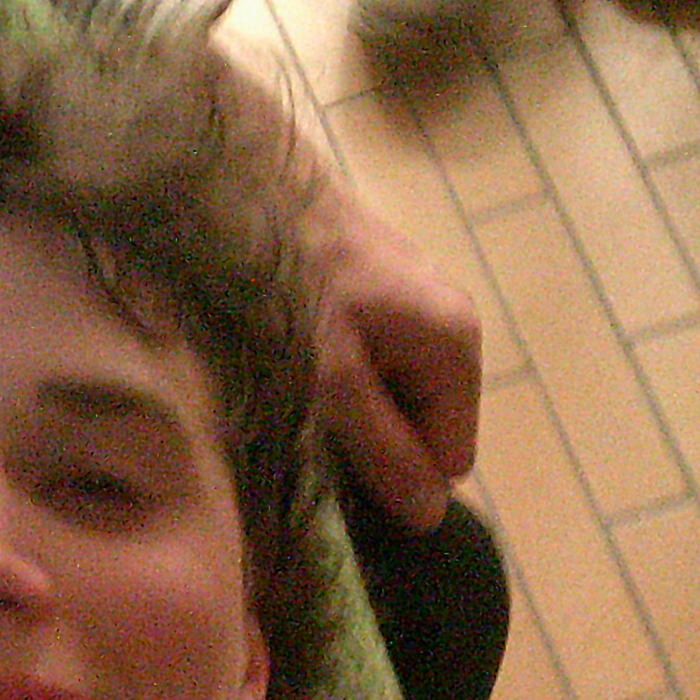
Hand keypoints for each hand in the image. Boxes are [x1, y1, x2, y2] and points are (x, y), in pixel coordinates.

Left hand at [307, 184, 482, 532]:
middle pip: (420, 427)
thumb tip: (431, 516)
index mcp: (455, 344)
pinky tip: (284, 369)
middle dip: (368, 445)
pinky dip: (325, 380)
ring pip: (386, 398)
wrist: (244, 183)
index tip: (337, 484)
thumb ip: (383, 449)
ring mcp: (410, 307)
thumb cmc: (290, 284)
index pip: (450, 457)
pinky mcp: (370, 295)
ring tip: (285, 403)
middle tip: (303, 441)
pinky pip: (362, 365)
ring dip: (339, 415)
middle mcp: (447, 324)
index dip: (398, 480)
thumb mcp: (332, 383)